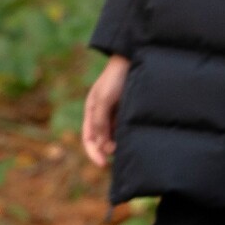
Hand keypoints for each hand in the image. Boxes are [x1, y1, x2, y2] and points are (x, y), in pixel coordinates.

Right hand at [82, 55, 128, 169]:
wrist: (134, 59)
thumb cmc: (116, 78)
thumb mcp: (104, 100)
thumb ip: (100, 123)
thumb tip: (103, 146)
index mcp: (91, 111)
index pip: (89, 138)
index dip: (94, 153)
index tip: (104, 164)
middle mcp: (103, 114)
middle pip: (101, 140)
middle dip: (106, 152)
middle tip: (117, 162)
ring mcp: (117, 112)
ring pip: (114, 135)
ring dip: (118, 144)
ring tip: (128, 151)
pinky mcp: (130, 110)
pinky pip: (126, 128)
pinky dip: (128, 136)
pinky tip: (135, 140)